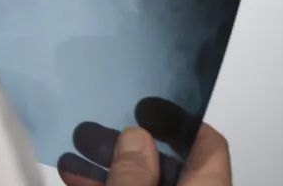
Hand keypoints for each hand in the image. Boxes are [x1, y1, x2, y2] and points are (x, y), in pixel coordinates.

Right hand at [57, 97, 230, 184]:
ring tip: (75, 148)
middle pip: (168, 166)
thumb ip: (133, 173)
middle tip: (95, 127)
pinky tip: (72, 176)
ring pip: (142, 184)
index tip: (147, 105)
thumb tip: (135, 139)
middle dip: (127, 143)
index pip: (209, 148)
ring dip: (108, 166)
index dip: (179, 122)